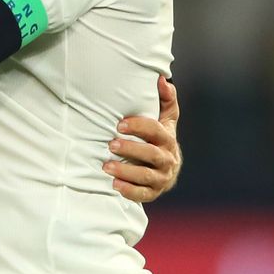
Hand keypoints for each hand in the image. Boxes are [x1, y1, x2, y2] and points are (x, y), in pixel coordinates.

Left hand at [105, 75, 182, 203]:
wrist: (168, 168)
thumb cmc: (160, 137)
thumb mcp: (166, 119)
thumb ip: (165, 99)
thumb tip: (162, 79)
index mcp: (168, 138)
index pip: (156, 131)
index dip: (139, 126)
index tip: (119, 124)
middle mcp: (168, 159)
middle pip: (151, 154)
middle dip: (131, 149)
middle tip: (111, 144)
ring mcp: (162, 178)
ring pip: (146, 176)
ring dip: (126, 170)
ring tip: (105, 166)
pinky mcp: (154, 192)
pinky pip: (143, 195)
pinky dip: (129, 190)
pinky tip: (114, 184)